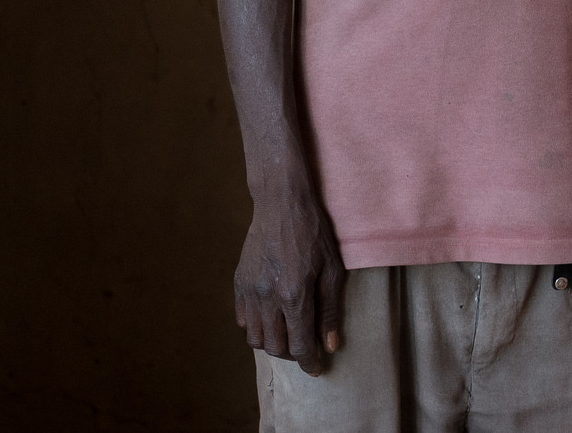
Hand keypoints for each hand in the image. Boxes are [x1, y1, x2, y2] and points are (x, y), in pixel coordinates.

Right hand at [235, 177, 346, 373]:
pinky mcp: (239, 282)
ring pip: (255, 338)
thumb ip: (330, 310)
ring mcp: (249, 290)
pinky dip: (256, 326)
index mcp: (294, 294)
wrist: (281, 202)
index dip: (309, 362)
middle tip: (306, 346)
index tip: (317, 367)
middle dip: (293, 354)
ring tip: (288, 332)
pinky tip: (271, 317)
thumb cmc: (313, 232)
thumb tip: (330, 345)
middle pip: (275, 347)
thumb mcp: (332, 269)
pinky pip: (242, 319)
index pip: (299, 345)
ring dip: (273, 342)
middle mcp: (267, 296)